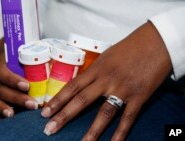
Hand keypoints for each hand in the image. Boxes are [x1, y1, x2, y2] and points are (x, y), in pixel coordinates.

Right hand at [0, 38, 37, 120]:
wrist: (6, 63)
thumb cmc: (20, 60)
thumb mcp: (24, 56)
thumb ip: (36, 59)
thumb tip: (56, 59)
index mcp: (2, 68)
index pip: (3, 74)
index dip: (13, 80)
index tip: (27, 86)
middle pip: (2, 91)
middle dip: (17, 98)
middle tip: (33, 104)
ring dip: (5, 109)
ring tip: (14, 116)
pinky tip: (5, 122)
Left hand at [41, 22, 171, 139]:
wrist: (155, 42)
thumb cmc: (129, 47)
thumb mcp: (106, 55)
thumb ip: (94, 71)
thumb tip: (83, 82)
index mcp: (96, 68)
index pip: (72, 87)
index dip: (57, 100)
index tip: (45, 112)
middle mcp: (106, 80)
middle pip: (81, 100)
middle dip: (64, 116)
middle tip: (49, 129)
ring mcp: (122, 89)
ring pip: (104, 113)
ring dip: (92, 131)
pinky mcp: (139, 96)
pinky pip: (128, 117)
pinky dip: (121, 132)